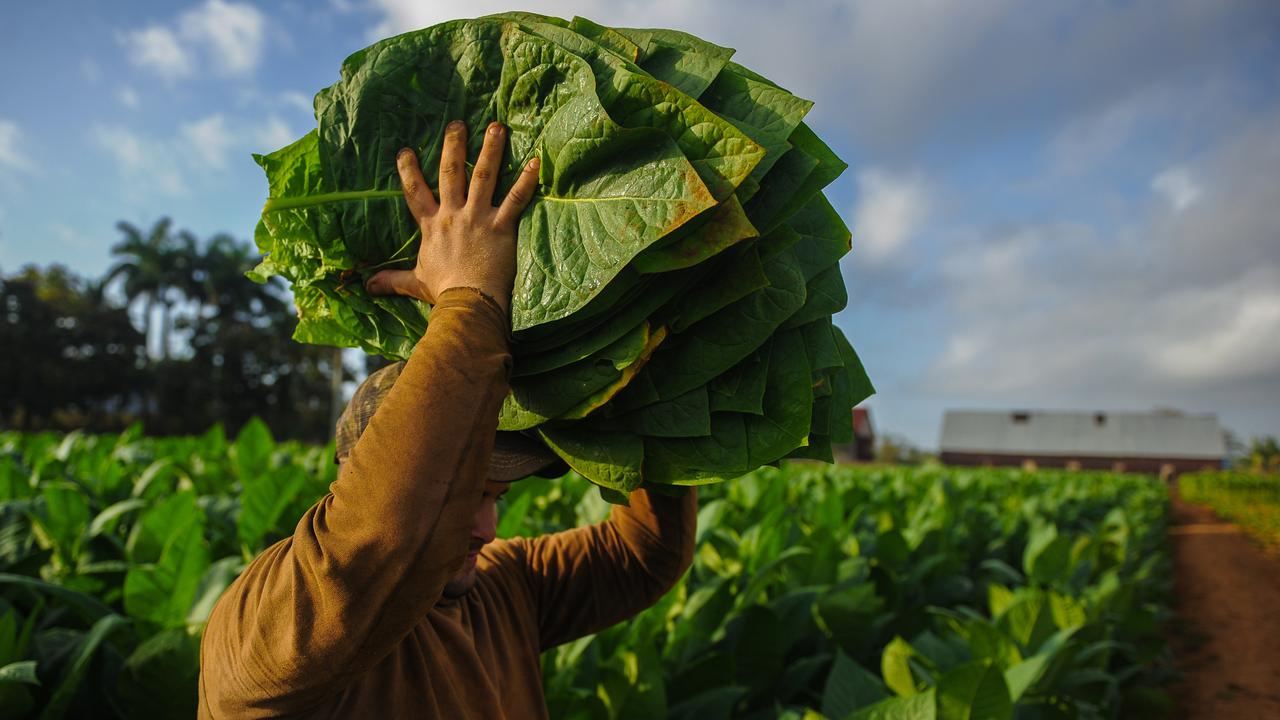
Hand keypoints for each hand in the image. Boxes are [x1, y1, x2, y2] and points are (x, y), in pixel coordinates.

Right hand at [365, 120, 539, 313]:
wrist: (467, 302)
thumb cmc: (444, 292)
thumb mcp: (415, 282)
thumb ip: (392, 279)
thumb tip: (366, 286)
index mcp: (432, 226)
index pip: (415, 192)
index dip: (408, 171)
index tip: (405, 151)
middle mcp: (453, 215)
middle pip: (451, 173)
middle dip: (453, 146)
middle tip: (457, 123)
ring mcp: (478, 218)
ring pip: (483, 176)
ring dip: (491, 150)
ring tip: (497, 127)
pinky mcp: (501, 226)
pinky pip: (516, 199)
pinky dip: (526, 180)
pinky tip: (535, 161)